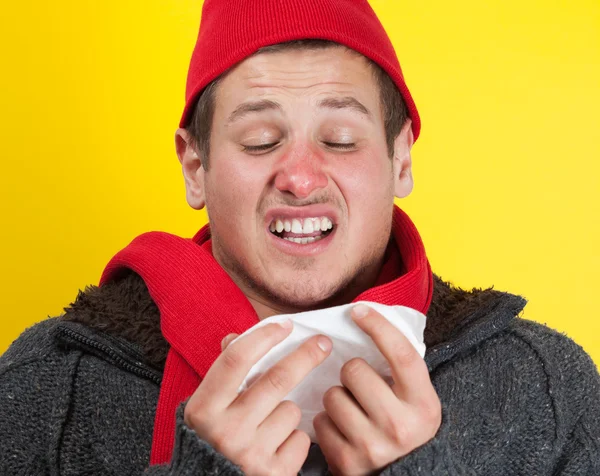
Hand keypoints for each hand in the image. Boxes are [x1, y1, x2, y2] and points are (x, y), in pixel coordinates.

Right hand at [184, 321, 331, 475]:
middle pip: (276, 380)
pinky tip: (277, 447)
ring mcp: (250, 455)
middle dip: (305, 356)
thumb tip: (235, 338)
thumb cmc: (214, 440)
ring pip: (291, 410)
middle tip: (323, 343)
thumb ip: (223, 373)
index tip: (285, 324)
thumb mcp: (208, 407)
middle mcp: (225, 431)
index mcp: (204, 409)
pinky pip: (300, 439)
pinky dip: (295, 438)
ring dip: (288, 410)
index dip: (264, 337)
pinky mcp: (273, 474)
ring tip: (270, 425)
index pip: (236, 360)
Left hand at [313, 304, 440, 475]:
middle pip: (354, 370)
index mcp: (424, 405)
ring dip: (337, 398)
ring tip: (353, 411)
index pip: (402, 355)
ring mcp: (373, 446)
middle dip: (351, 373)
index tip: (359, 310)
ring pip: (332, 395)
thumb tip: (369, 318)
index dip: (379, 327)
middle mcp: (401, 426)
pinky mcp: (347, 462)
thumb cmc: (403, 426)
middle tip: (360, 386)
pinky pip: (319, 421)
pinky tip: (343, 430)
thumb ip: (400, 369)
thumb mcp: (414, 399)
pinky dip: (327, 422)